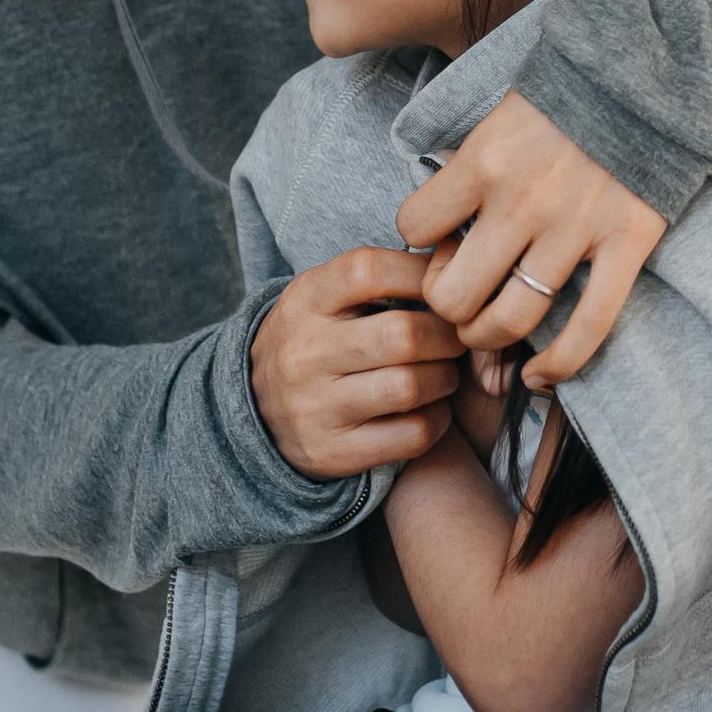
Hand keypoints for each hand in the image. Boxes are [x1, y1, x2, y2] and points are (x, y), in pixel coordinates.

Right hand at [250, 244, 458, 481]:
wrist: (256, 408)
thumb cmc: (317, 339)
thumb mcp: (326, 296)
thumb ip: (378, 277)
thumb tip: (453, 260)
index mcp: (305, 301)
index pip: (369, 270)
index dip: (421, 274)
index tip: (442, 288)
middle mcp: (304, 353)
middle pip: (402, 335)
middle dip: (446, 336)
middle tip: (456, 338)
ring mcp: (315, 407)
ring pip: (410, 386)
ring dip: (445, 379)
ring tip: (444, 373)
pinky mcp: (333, 451)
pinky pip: (411, 435)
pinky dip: (437, 420)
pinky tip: (431, 408)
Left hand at [396, 91, 665, 386]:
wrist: (650, 75)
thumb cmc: (566, 98)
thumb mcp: (499, 116)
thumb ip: (467, 169)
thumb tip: (436, 230)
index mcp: (483, 160)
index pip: (414, 226)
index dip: (421, 241)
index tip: (440, 240)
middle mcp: (522, 200)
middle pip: (454, 294)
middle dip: (447, 306)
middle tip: (460, 296)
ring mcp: (577, 228)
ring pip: (511, 320)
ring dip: (489, 339)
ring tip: (490, 331)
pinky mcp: (627, 245)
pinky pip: (588, 329)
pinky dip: (558, 365)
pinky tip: (538, 376)